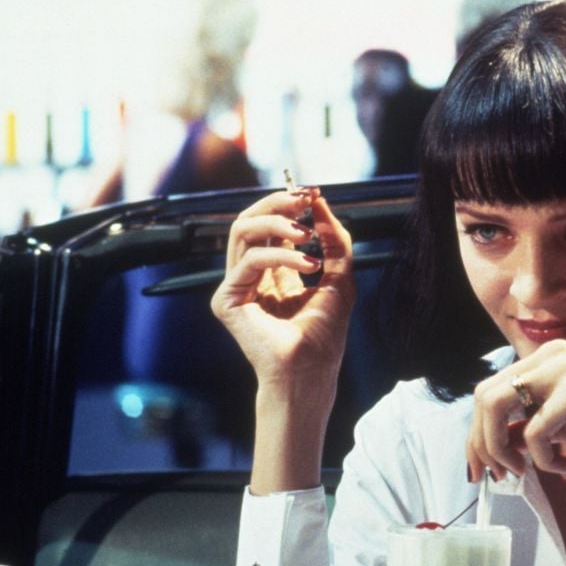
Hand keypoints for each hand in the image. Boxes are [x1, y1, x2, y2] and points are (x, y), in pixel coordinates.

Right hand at [210, 187, 354, 410]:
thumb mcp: (338, 277)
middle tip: (303, 199)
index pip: (270, 224)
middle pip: (249, 220)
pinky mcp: (227, 300)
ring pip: (242, 231)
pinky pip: (249, 261)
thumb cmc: (324, 335)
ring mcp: (236, 287)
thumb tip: (321, 201)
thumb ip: (333, 240)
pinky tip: (307, 265)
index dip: (288, 204)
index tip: (312, 193)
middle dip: (277, 203)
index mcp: (273, 271)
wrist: (312, 372)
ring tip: (307, 233)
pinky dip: (281, 256)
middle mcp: (251, 276)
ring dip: (278, 224)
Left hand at [467, 340, 565, 540]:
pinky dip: (544, 458)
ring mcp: (563, 368)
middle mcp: (550, 355)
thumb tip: (495, 445)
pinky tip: (565, 466)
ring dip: (500, 446)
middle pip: (484, 397)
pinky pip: (535, 431)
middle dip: (481, 442)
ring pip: (497, 406)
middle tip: (498, 475)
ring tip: (522, 471)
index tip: (481, 466)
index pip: (489, 390)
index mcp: (545, 357)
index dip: (476, 431)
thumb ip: (530, 425)